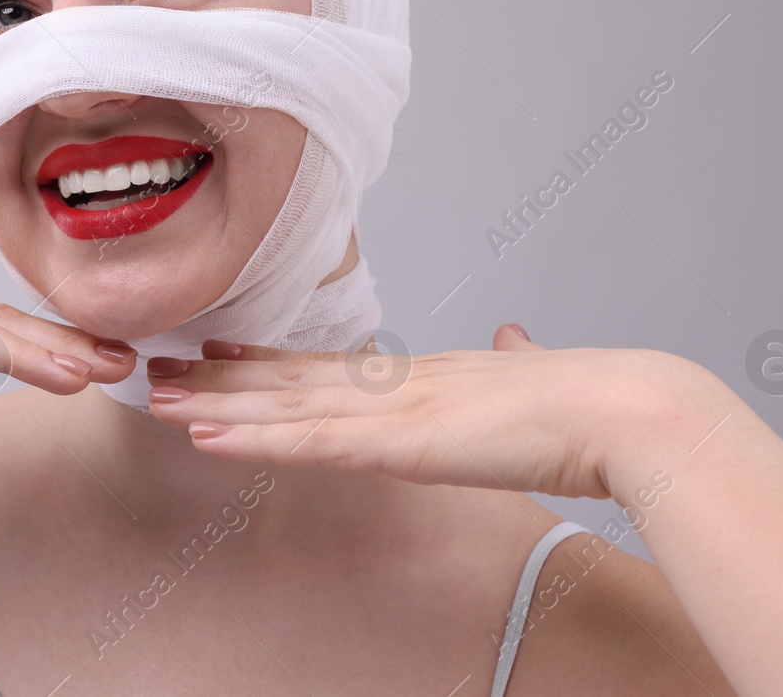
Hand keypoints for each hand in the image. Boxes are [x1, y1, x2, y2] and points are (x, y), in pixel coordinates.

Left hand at [144, 324, 711, 498]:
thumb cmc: (592, 400)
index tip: (220, 351)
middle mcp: (397, 384)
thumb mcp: (537, 374)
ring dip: (216, 408)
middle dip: (220, 382)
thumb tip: (515, 334)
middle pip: (290, 381)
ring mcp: (395, 411)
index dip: (269, 362)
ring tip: (156, 399)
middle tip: (158, 370)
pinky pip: (310, 447)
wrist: (627, 407)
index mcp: (425, 374)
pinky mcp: (402, 445)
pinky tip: (206, 440)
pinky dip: (254, 444)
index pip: (329, 367)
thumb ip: (514, 358)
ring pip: (285, 410)